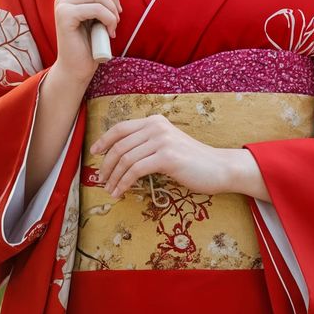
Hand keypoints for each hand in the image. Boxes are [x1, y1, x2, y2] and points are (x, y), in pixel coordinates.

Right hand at [52, 0, 120, 84]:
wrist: (78, 68)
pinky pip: (95, 8)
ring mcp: (62, 5)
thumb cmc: (91, 43)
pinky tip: (109, 32)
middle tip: (117, 16)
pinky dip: (109, 19)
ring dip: (112, 10)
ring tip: (113, 26)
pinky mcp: (64, 16)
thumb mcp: (98, 15)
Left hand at [90, 114, 237, 199]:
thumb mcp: (167, 145)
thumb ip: (147, 144)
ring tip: (110, 189)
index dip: (104, 140)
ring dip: (113, 177)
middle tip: (101, 179)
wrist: (219, 168)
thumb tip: (120, 157)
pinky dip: (124, 183)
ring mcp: (162, 141)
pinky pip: (135, 170)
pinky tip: (120, 192)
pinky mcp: (166, 157)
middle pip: (120, 146)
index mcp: (155, 121)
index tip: (94, 153)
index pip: (121, 128)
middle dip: (106, 165)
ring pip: (125, 159)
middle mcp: (156, 127)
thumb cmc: (193, 161)